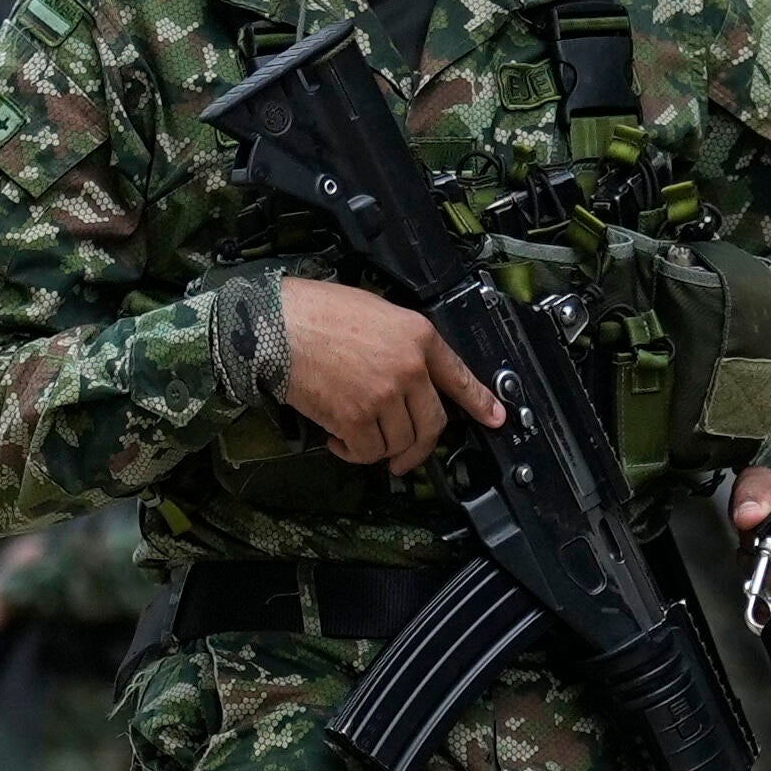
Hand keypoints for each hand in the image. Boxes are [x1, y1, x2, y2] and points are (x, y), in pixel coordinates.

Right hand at [275, 279, 503, 474]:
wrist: (275, 326)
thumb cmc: (315, 312)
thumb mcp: (375, 312)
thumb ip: (401, 343)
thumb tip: (412, 374)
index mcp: (418, 336)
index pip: (459, 376)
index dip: (481, 401)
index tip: (495, 418)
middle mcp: (409, 368)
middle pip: (433, 424)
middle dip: (420, 448)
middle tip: (406, 458)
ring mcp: (384, 396)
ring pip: (399, 443)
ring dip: (380, 450)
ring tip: (356, 438)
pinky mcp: (356, 419)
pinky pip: (367, 451)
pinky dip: (354, 454)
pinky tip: (339, 442)